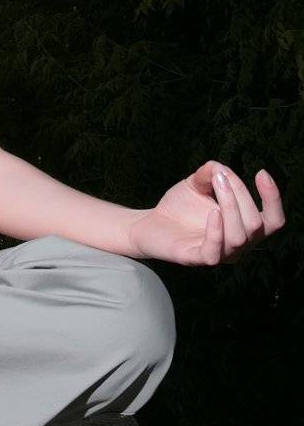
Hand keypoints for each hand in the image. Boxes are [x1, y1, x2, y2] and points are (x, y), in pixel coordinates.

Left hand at [127, 161, 284, 265]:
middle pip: (256, 224)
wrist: (151, 222)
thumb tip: (219, 167)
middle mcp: (238, 244)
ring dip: (231, 206)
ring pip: (239, 237)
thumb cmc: (181, 205)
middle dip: (241, 194)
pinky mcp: (195, 258)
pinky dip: (216, 231)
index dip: (273, 199)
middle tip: (221, 174)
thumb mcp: (196, 183)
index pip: (273, 220)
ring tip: (217, 183)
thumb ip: (209, 173)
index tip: (261, 173)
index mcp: (244, 227)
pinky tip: (213, 212)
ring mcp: (219, 254)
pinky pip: (213, 252)